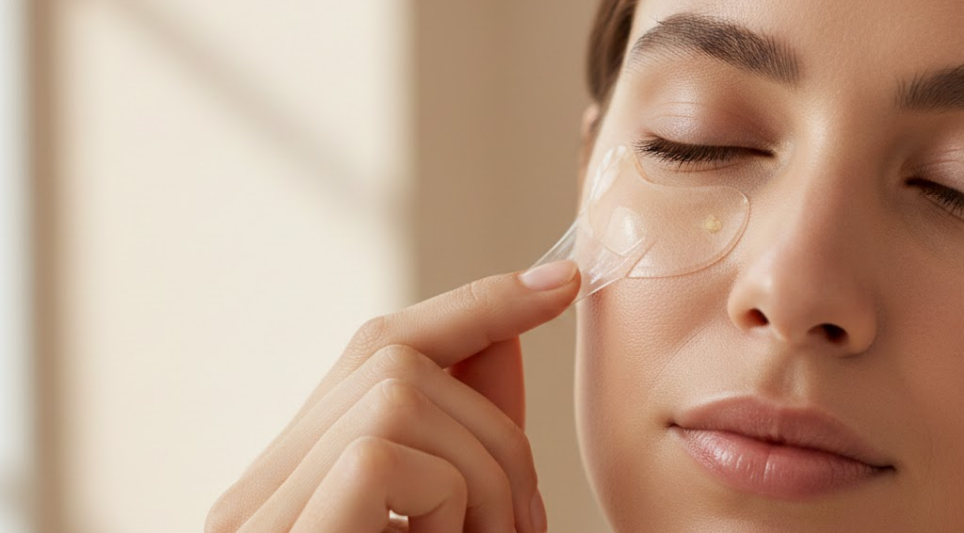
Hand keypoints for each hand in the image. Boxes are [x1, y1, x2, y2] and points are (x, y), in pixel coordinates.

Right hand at [205, 260, 579, 532]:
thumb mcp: (450, 521)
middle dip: (494, 427)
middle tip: (527, 522)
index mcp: (295, 482)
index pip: (376, 349)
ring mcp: (258, 509)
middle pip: (396, 361)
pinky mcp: (281, 530)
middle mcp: (257, 489)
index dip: (474, 306)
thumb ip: (467, 438)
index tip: (559, 280)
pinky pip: (382, 447)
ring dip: (485, 472)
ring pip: (400, 395)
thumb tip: (509, 335)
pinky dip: (450, 497)